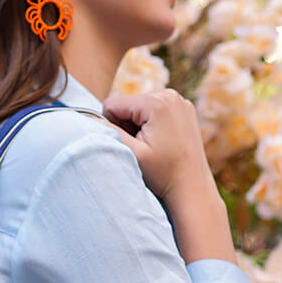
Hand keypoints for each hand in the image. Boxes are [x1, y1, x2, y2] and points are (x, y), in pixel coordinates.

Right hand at [101, 89, 217, 204]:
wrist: (192, 188)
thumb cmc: (164, 174)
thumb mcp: (132, 153)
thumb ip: (109, 132)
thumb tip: (89, 118)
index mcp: (156, 102)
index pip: (112, 105)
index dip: (113, 127)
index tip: (130, 146)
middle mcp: (170, 94)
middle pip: (127, 105)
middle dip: (128, 126)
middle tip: (143, 149)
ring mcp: (180, 101)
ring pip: (140, 109)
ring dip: (139, 127)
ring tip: (154, 148)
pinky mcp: (184, 109)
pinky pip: (155, 112)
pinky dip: (152, 126)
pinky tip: (162, 143)